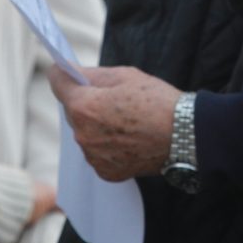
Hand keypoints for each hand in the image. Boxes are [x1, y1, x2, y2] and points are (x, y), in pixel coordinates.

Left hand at [50, 66, 180, 181]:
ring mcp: (93, 156)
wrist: (185, 135)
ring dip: (96, 125)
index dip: (63, 73)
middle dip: (85, 102)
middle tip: (112, 98)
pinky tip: (128, 138)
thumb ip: (92, 74)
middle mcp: (82, 135)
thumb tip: (70, 72)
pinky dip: (107, 145)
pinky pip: (97, 152)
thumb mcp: (125, 75)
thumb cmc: (157, 101)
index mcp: (83, 107)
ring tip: (125, 121)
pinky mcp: (106, 171)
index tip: (68, 71)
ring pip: (85, 133)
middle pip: (72, 110)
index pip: (57, 82)